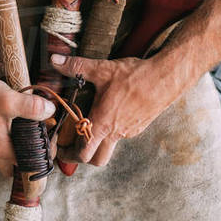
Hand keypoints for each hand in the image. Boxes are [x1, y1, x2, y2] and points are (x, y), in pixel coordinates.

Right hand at [0, 68, 55, 177]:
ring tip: (35, 130)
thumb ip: (30, 107)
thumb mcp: (8, 100)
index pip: (26, 165)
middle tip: (44, 140)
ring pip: (9, 153)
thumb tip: (50, 111)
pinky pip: (3, 140)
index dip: (42, 156)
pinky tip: (20, 121)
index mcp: (0, 148)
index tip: (52, 140)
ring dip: (22, 145)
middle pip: (16, 165)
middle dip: (31, 157)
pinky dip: (14, 136)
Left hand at [50, 52, 180, 167]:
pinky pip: (121, 137)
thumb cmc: (134, 77)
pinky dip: (111, 133)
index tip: (59, 149)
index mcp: (102, 124)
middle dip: (82, 157)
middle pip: (96, 160)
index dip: (67, 155)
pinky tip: (109, 114)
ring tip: (87, 127)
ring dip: (97, 144)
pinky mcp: (138, 126)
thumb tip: (55, 60)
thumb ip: (76, 67)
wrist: (166, 78)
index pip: (82, 154)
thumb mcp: (102, 69)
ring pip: (109, 148)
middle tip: (72, 145)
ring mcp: (129, 132)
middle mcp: (115, 133)